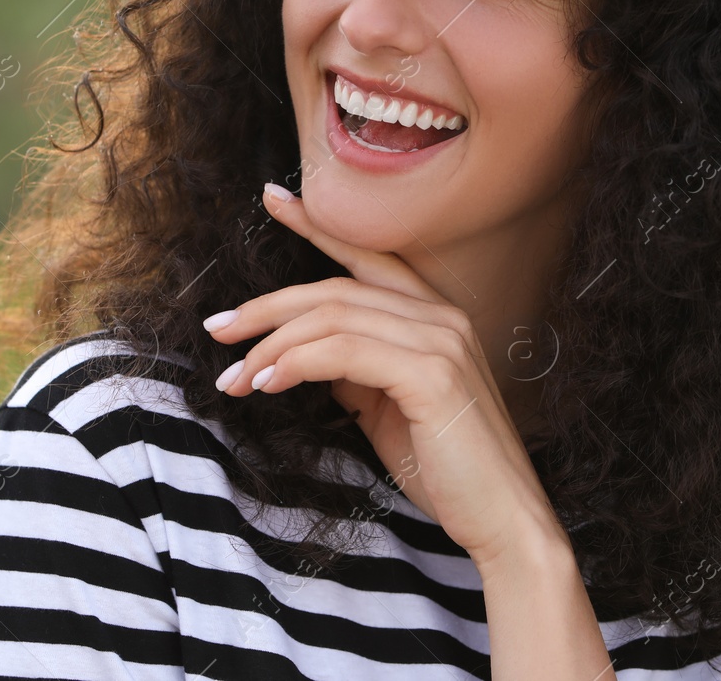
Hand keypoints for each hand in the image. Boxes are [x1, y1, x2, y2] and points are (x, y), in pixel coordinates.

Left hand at [205, 182, 563, 568]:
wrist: (502, 520)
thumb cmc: (447, 469)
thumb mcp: (388, 408)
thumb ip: (355, 369)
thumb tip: (304, 353)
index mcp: (435, 317)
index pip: (368, 256)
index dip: (317, 226)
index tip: (272, 199)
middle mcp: (442, 316)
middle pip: (335, 288)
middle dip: (267, 306)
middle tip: (218, 328)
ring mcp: (441, 340)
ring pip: (333, 316)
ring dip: (271, 344)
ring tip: (234, 377)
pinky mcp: (432, 374)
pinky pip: (344, 351)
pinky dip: (297, 361)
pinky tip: (267, 382)